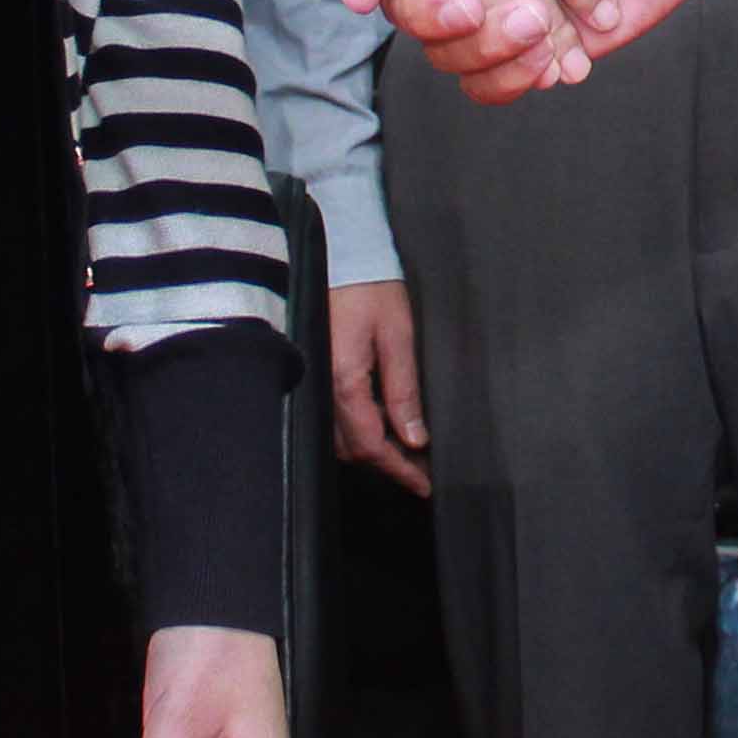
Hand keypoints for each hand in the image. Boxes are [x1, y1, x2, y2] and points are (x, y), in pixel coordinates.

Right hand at [329, 280, 426, 497]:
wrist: (342, 253)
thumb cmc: (371, 286)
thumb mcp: (398, 336)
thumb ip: (404, 389)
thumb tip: (414, 437)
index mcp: (345, 380)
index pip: (371, 443)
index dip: (399, 468)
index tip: (422, 483)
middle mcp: (322, 386)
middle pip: (352, 448)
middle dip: (386, 463)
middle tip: (419, 469)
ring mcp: (315, 379)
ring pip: (339, 437)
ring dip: (370, 448)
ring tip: (404, 450)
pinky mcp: (316, 370)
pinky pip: (332, 416)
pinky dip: (356, 429)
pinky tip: (379, 423)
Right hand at [381, 0, 718, 99]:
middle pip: (413, 14)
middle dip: (434, 20)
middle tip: (475, 6)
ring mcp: (503, 6)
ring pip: (452, 55)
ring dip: (485, 53)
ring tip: (540, 30)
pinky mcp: (541, 44)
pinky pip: (499, 81)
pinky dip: (517, 78)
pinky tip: (554, 62)